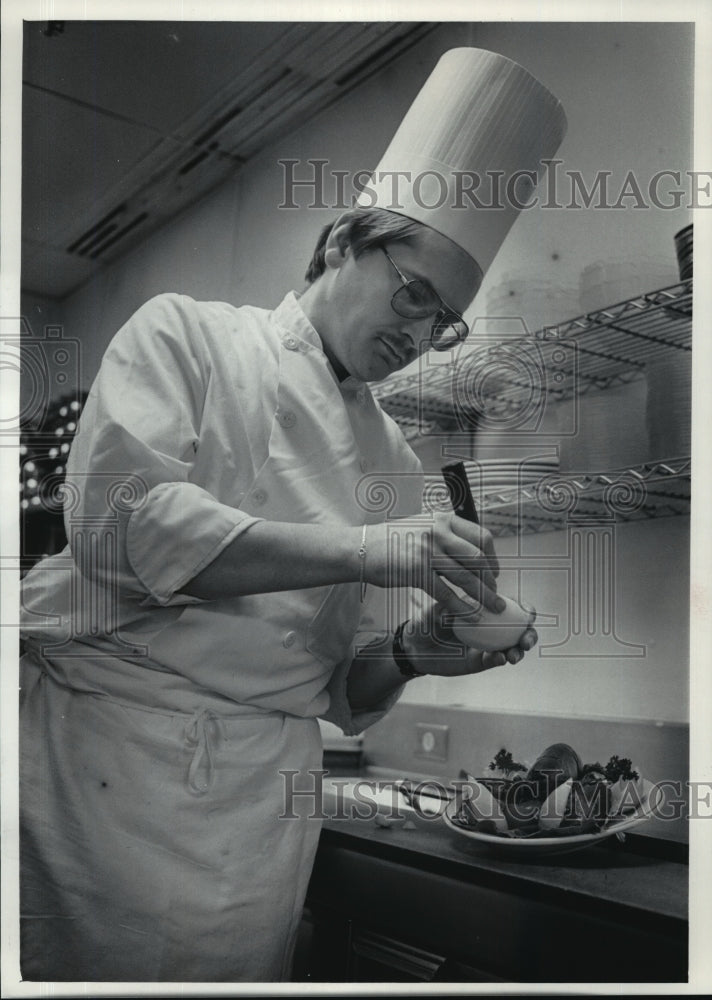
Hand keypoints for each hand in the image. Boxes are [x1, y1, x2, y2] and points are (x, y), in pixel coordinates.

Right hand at [365, 513, 502, 614]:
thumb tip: (469, 553)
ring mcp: (427, 550)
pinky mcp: (416, 570)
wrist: (360, 548)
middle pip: (478, 558)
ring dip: (482, 595)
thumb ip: (445, 535)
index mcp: (443, 520)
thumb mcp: (422, 527)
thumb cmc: (391, 540)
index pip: (481, 537)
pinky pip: (445, 591)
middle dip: (491, 580)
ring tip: (492, 607)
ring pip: (465, 576)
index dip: (494, 558)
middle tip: (495, 595)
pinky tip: (469, 615)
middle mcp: (438, 532)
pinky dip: (460, 605)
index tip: (496, 572)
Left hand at [403, 600, 537, 677]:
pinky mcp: (480, 662)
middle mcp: (492, 627)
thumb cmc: (426, 621)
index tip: (529, 614)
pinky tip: (499, 658)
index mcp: (487, 609)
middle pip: (520, 630)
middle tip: (526, 640)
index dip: (526, 610)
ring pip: (512, 648)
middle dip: (530, 634)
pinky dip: (500, 659)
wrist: (414, 647)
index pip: (513, 607)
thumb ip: (456, 606)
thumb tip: (475, 603)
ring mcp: (487, 645)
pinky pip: (495, 660)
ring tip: (514, 654)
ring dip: (518, 651)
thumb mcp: (438, 610)